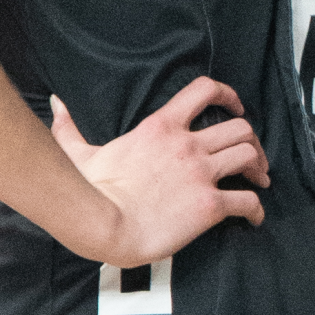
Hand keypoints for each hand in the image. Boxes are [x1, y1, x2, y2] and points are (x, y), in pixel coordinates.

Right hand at [52, 78, 267, 263]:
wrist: (102, 225)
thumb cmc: (89, 191)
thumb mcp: (78, 152)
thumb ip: (69, 126)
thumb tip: (55, 104)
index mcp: (161, 127)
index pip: (204, 90)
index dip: (229, 94)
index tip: (236, 107)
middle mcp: (187, 145)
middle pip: (239, 128)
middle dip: (252, 141)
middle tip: (252, 157)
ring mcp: (201, 174)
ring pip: (249, 156)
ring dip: (259, 169)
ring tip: (259, 181)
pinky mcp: (209, 205)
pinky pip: (248, 201)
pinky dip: (257, 209)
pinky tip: (254, 219)